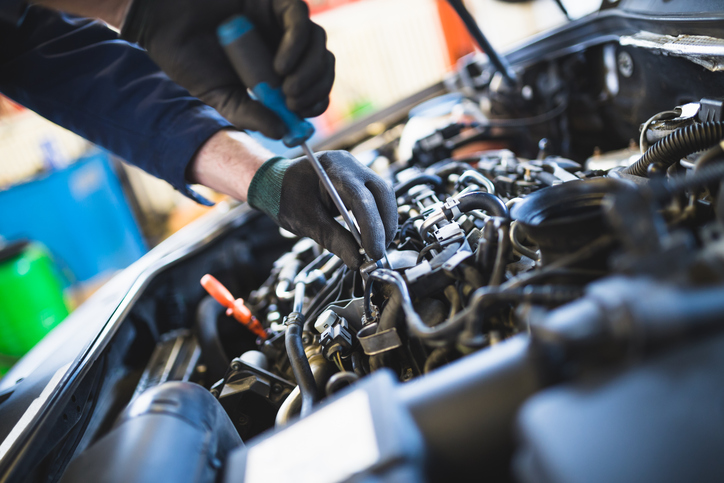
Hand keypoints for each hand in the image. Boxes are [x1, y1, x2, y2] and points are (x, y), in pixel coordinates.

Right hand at [120, 0, 334, 138]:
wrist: (159, 21)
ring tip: (288, 90)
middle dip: (316, 87)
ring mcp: (279, 18)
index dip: (315, 100)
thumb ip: (250, 114)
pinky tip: (281, 66)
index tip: (303, 116)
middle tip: (296, 104)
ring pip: (317, 42)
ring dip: (311, 71)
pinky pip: (300, 18)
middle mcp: (281, 41)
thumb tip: (282, 132)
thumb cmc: (187, 56)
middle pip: (321, 62)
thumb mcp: (221, 96)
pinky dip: (297, 45)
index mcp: (274, 66)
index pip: (311, 83)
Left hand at [247, 151, 397, 269]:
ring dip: (385, 223)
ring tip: (377, 248)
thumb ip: (333, 239)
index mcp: (332, 168)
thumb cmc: (285, 197)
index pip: (361, 198)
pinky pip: (377, 199)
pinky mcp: (359, 181)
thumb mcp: (304, 221)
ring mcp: (356, 170)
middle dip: (385, 225)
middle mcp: (349, 164)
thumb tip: (357, 261)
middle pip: (382, 193)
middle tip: (379, 253)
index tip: (373, 253)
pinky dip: (378, 218)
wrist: (275, 183)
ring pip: (384, 195)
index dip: (372, 227)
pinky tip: (373, 236)